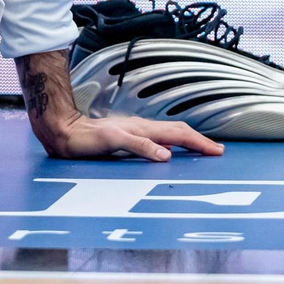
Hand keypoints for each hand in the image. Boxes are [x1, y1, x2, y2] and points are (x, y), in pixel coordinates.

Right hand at [14, 49, 223, 161]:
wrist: (64, 131)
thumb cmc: (92, 139)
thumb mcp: (122, 145)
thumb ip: (142, 149)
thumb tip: (167, 155)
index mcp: (143, 129)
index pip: (176, 132)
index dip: (198, 140)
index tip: (216, 150)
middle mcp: (138, 127)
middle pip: (176, 130)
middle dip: (199, 140)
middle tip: (219, 151)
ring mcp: (126, 131)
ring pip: (161, 133)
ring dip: (184, 139)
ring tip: (203, 148)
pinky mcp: (111, 137)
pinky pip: (134, 143)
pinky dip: (150, 148)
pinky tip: (162, 155)